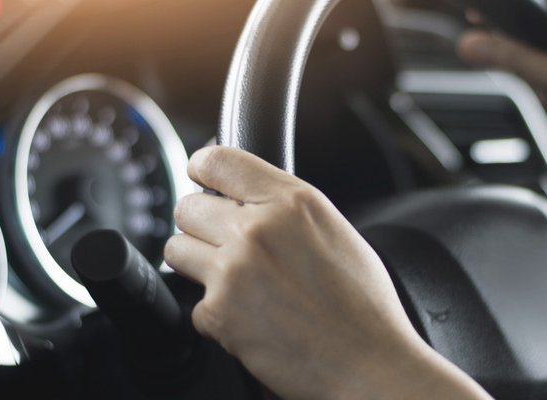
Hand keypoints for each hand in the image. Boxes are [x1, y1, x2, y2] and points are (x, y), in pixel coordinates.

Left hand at [165, 147, 490, 399]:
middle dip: (202, 225)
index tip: (200, 180)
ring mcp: (233, 271)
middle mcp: (257, 229)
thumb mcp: (334, 230)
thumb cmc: (363, 304)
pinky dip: (216, 314)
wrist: (370, 363)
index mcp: (292, 201)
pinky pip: (194, 303)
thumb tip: (243, 195)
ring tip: (237, 283)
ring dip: (198, 265)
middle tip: (226, 246)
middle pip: (188, 208)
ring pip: (177, 250)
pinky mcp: (218, 313)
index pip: (216, 160)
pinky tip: (251, 319)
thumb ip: (284, 207)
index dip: (201, 169)